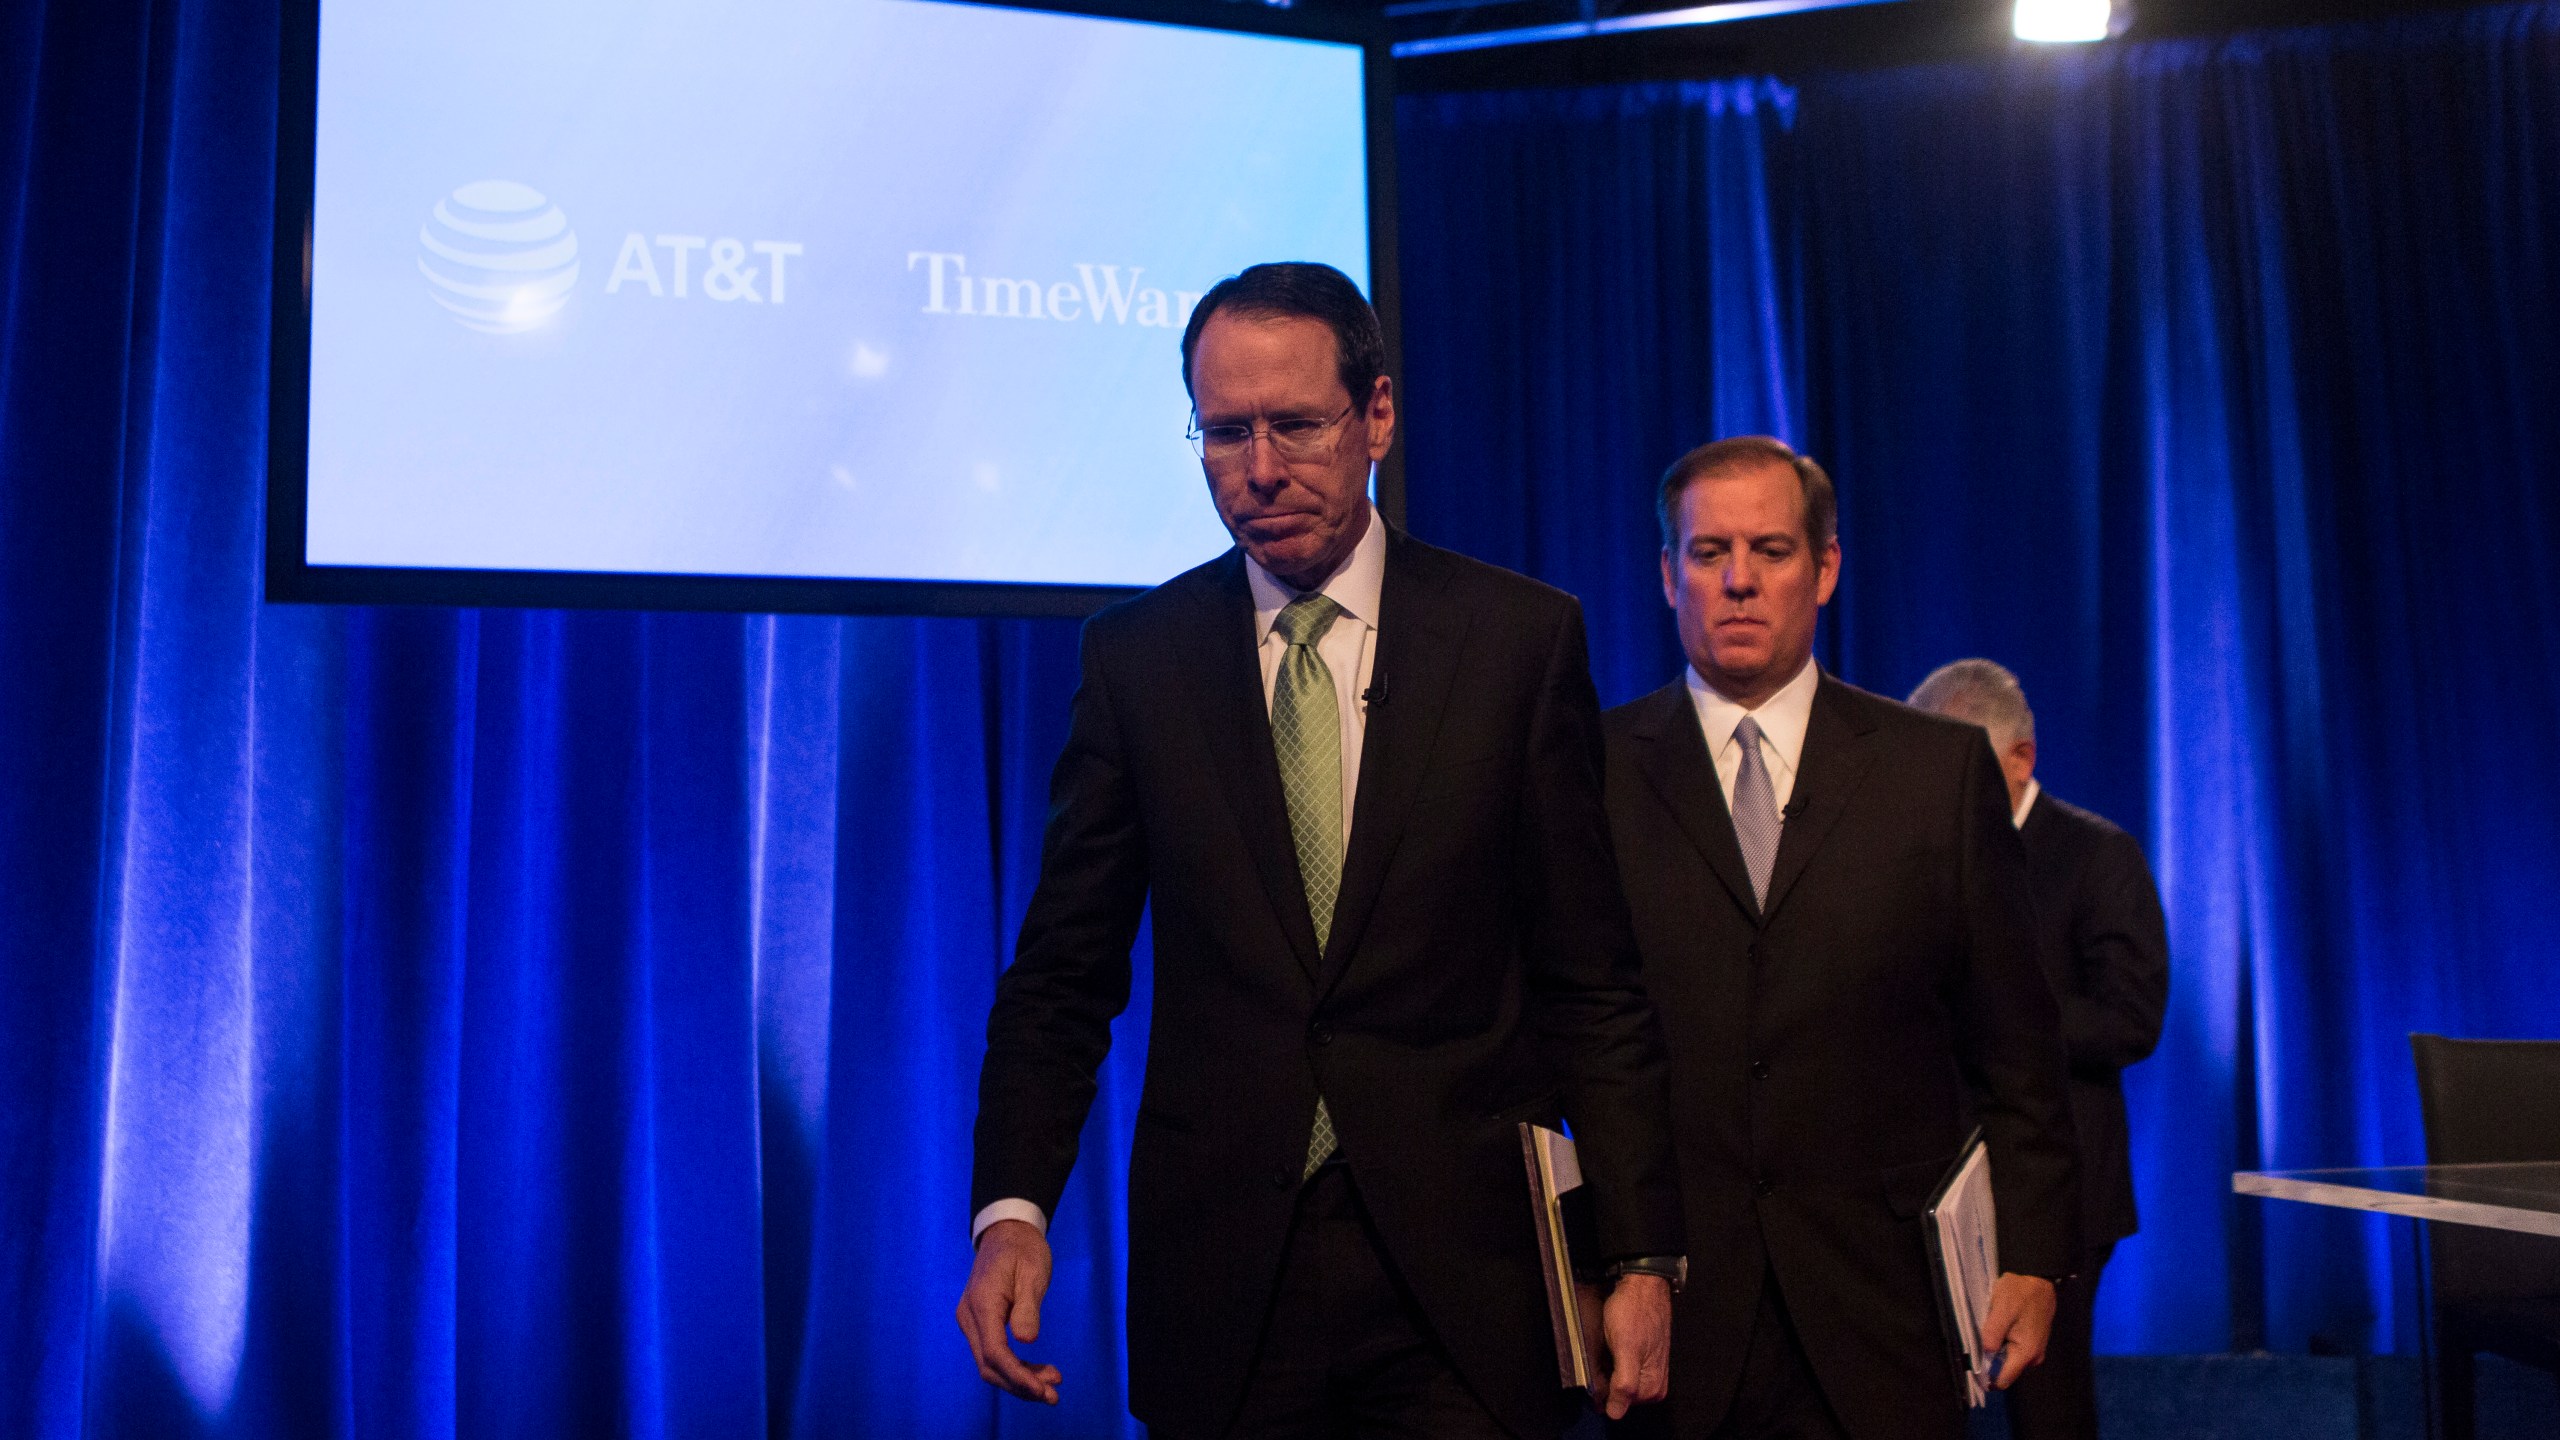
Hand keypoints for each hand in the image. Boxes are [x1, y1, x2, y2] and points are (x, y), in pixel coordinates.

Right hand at [955, 1219, 1062, 1403]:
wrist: (1007, 1233)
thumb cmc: (1023, 1250)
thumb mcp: (1033, 1273)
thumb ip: (1028, 1307)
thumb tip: (1026, 1340)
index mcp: (982, 1303)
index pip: (994, 1352)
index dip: (1017, 1375)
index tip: (1042, 1389)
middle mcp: (969, 1316)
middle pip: (989, 1365)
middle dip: (1020, 1385)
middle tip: (1053, 1396)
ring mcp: (971, 1321)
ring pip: (990, 1364)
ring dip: (1019, 1380)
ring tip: (1051, 1387)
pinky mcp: (979, 1324)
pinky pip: (993, 1353)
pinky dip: (1014, 1367)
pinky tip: (1037, 1373)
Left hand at [1597, 1273, 1671, 1418]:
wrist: (1643, 1285)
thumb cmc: (1634, 1312)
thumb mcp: (1626, 1350)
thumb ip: (1624, 1384)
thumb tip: (1615, 1412)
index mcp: (1653, 1386)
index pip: (1619, 1406)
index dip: (1602, 1391)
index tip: (1594, 1373)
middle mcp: (1655, 1382)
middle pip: (1620, 1395)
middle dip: (1605, 1380)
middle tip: (1599, 1355)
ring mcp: (1650, 1370)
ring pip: (1620, 1381)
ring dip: (1607, 1370)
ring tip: (1605, 1347)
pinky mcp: (1644, 1357)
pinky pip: (1623, 1368)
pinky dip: (1612, 1361)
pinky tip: (1609, 1345)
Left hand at [1979, 1272, 2057, 1388]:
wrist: (2040, 1280)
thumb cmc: (2021, 1292)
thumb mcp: (2002, 1308)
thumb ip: (1993, 1333)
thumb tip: (1984, 1352)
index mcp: (2026, 1352)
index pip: (2003, 1379)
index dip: (1986, 1377)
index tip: (1971, 1368)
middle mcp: (2032, 1358)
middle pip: (2004, 1371)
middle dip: (1989, 1361)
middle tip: (1977, 1342)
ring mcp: (2033, 1351)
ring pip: (2007, 1360)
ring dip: (1996, 1351)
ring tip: (1987, 1332)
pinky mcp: (2031, 1343)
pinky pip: (2012, 1351)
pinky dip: (2002, 1344)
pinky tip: (1997, 1328)